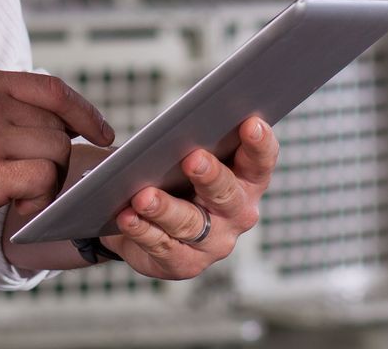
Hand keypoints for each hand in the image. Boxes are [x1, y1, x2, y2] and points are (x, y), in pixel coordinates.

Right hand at [0, 69, 112, 255]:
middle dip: (60, 156)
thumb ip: (6, 109)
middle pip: (58, 125)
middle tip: (41, 179)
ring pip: (56, 153)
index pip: (52, 88)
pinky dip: (40, 197)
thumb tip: (65, 122)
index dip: (83, 110)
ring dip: (49, 180)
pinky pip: (43, 181)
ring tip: (22, 192)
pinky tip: (17, 204)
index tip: (99, 130)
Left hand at [101, 117, 279, 279]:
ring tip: (144, 196)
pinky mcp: (185, 263)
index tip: (251, 123)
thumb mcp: (183, 152)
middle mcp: (238, 213)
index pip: (260, 161)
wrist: (144, 216)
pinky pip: (162, 246)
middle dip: (210, 176)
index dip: (259, 143)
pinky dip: (142, 229)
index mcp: (247, 179)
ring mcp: (213, 242)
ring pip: (190, 223)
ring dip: (166, 208)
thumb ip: (187, 137)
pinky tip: (127, 217)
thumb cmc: (171, 173)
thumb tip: (171, 126)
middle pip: (227, 194)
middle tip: (192, 158)